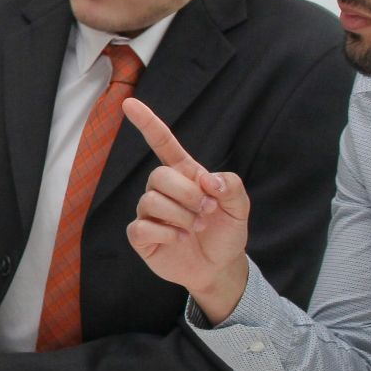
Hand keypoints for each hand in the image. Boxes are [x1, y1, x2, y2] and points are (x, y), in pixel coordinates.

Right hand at [122, 98, 252, 322]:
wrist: (219, 267)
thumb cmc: (226, 232)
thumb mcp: (240, 207)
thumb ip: (231, 186)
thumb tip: (209, 182)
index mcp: (184, 175)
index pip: (162, 144)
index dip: (146, 123)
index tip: (129, 103)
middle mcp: (163, 190)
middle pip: (158, 175)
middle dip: (187, 194)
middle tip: (206, 211)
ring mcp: (149, 212)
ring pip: (151, 201)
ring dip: (181, 216)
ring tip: (195, 227)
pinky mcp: (142, 235)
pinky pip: (141, 226)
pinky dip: (166, 233)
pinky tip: (179, 239)